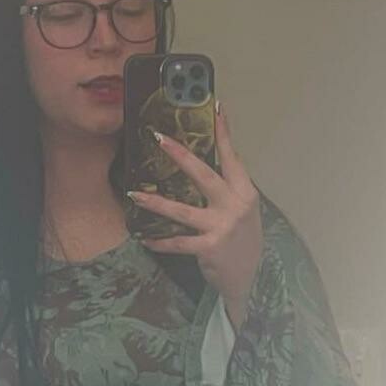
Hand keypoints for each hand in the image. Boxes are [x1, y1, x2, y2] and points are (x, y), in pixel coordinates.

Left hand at [127, 104, 262, 329]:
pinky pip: (177, 242)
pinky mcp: (209, 247)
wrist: (252, 279)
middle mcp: (235, 205)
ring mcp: (222, 227)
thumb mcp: (243, 212)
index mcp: (244, 192)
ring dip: (155, 203)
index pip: (232, 157)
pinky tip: (144, 238)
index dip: (223, 132)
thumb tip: (204, 167)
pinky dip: (159, 241)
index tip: (216, 107)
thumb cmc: (243, 242)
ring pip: (182, 211)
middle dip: (180, 155)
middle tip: (159, 139)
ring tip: (134, 195)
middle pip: (204, 174)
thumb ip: (228, 191)